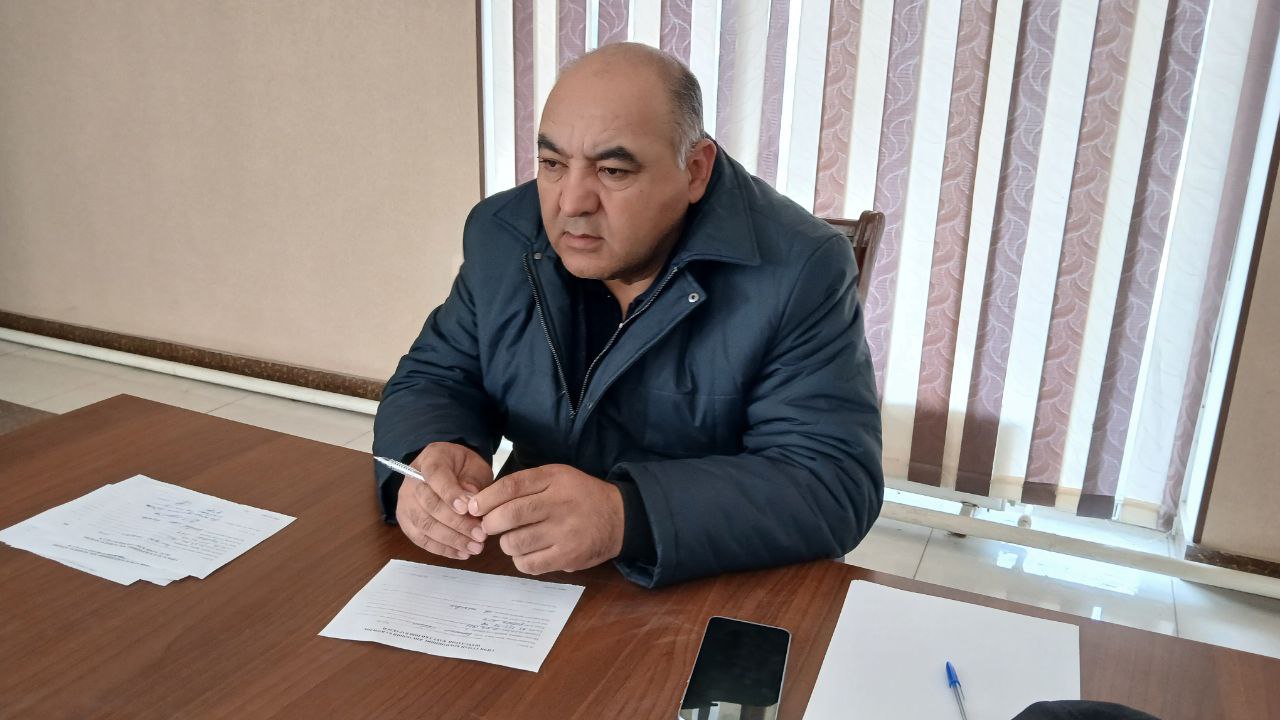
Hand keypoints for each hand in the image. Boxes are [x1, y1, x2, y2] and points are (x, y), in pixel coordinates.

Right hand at [395, 442, 493, 559]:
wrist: (447, 471)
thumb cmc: (463, 468)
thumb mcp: (475, 466)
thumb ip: (474, 480)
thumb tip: (471, 500)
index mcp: (430, 459)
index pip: (435, 476)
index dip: (450, 493)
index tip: (467, 508)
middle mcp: (412, 481)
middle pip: (429, 504)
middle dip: (456, 523)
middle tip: (480, 534)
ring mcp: (406, 502)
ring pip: (424, 525)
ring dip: (451, 540)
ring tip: (475, 547)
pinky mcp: (406, 522)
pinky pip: (421, 539)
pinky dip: (442, 549)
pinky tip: (462, 553)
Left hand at [467, 464, 623, 574]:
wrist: (619, 517)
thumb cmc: (580, 496)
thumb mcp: (557, 477)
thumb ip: (525, 485)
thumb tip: (483, 502)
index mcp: (554, 479)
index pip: (511, 486)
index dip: (486, 498)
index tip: (473, 507)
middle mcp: (559, 503)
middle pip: (509, 515)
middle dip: (490, 523)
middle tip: (489, 526)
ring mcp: (564, 532)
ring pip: (515, 542)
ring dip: (506, 543)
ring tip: (514, 539)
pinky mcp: (567, 556)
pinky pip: (528, 564)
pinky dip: (520, 560)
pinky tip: (527, 552)